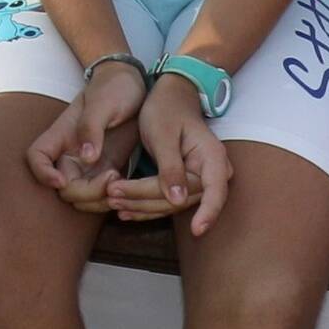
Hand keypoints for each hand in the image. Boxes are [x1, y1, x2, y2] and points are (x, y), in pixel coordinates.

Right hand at [27, 58, 145, 202]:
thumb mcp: (104, 102)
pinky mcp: (107, 169)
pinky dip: (112, 197)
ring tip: (121, 181)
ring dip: (100, 199)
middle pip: (64, 187)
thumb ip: (92, 128)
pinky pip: (102, 194)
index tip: (62, 180)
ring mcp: (89, 164)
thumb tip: (87, 157)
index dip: (43, 173)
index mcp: (62, 134)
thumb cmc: (115, 87)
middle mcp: (71, 153)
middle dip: (86, 192)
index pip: (37, 157)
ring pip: (83, 197)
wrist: (136, 85)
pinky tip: (127, 186)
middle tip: (112, 177)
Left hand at [119, 75, 232, 233]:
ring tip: (112, 202)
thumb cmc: (167, 108)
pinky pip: (165, 201)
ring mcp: (198, 180)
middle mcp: (210, 172)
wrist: (170, 96)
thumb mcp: (164, 135)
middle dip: (147, 201)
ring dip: (140, 205)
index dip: (208, 213)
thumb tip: (177, 200)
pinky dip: (143, 206)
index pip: (216, 192)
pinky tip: (124, 210)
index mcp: (212, 158)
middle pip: (182, 199)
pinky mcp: (183, 184)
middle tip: (112, 197)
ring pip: (170, 204)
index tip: (196, 231)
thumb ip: (171, 168)